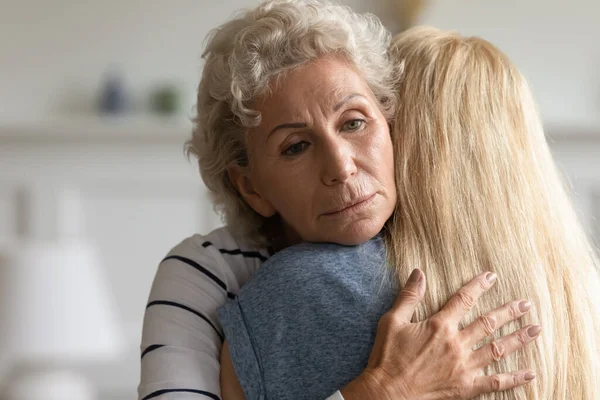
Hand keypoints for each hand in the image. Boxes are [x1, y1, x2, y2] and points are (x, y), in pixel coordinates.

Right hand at [341, 269, 538, 399]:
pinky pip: (496, 382)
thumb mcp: (392, 321)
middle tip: (526, 304)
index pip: (463, 299)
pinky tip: (529, 373)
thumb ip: (409, 296)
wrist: (387, 392)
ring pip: (497, 349)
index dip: (479, 286)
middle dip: (509, 312)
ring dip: (518, 338)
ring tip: (535, 330)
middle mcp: (456, 343)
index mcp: (439, 326)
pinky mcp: (466, 387)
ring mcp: (464, 366)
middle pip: (488, 323)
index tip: (492, 277)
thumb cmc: (387, 356)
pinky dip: (515, 378)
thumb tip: (418, 272)